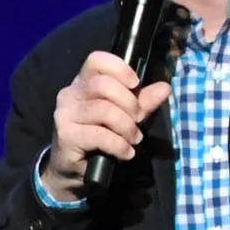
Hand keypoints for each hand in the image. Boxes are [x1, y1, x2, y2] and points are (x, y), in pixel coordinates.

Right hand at [42, 51, 171, 200]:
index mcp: (83, 82)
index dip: (119, 68)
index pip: (96, 60)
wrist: (75, 170)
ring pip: (104, 110)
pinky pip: (100, 135)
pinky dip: (119, 145)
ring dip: (127, 127)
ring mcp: (65, 114)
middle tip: (139, 120)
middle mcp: (70, 93)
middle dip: (129, 103)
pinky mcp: (65, 135)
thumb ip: (143, 101)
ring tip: (134, 139)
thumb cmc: (100, 137)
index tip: (136, 85)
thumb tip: (165, 87)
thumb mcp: (125, 115)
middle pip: (103, 85)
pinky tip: (126, 153)